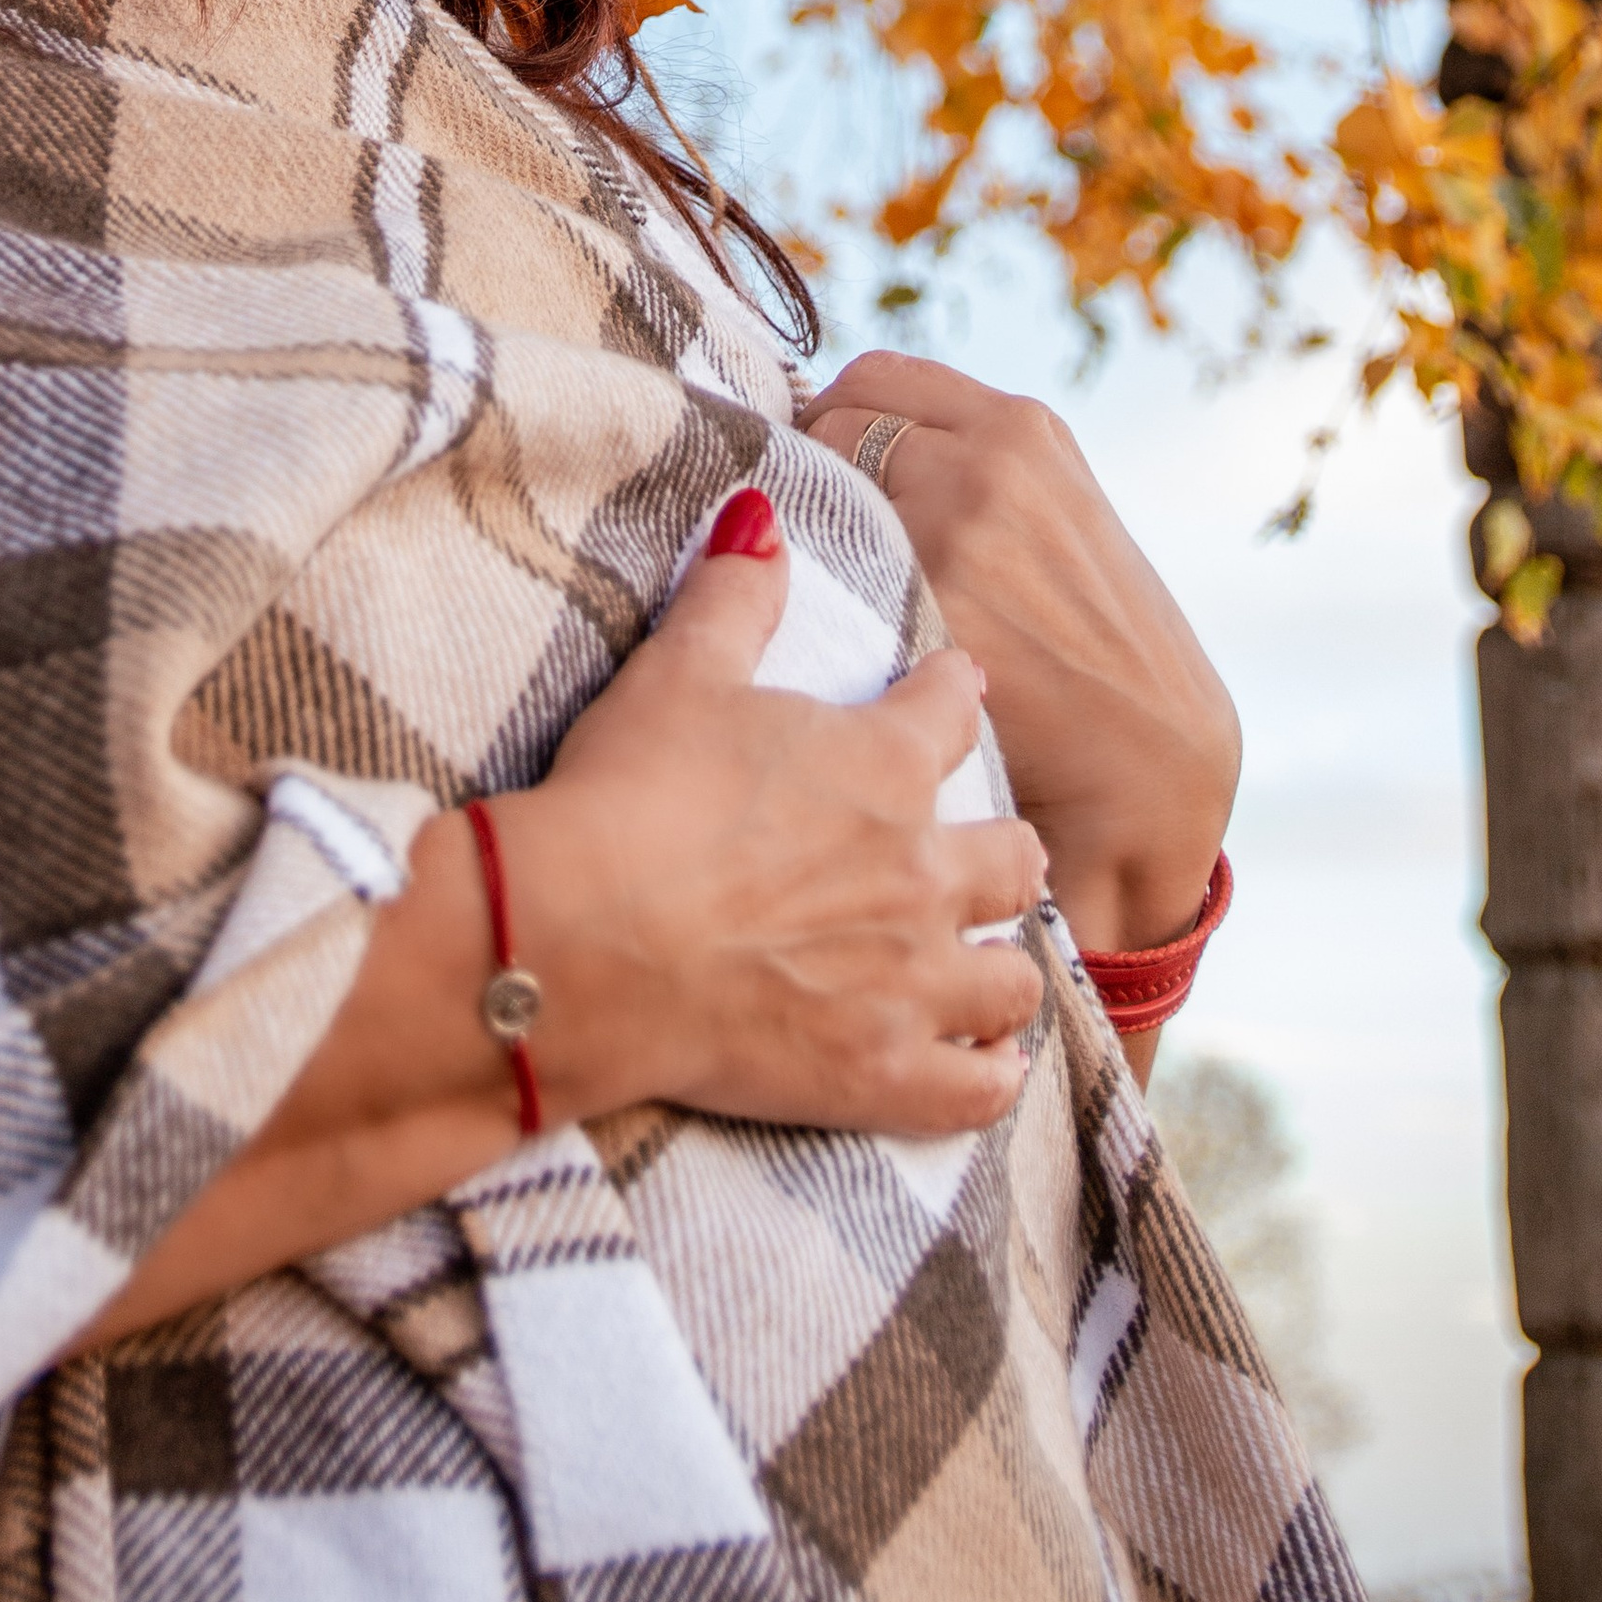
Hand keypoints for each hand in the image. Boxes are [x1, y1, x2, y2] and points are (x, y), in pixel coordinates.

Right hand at [502, 490, 1048, 1139]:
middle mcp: (920, 870)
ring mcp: (911, 980)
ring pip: (1012, 977)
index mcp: (880, 765)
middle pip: (1013, 855)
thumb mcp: (680, 673)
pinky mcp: (882, 1075)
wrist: (588, 940)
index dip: (953, 692)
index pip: (951, 710)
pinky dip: (987, 1075)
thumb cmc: (633, 796)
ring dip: (1003, 966)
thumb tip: (760, 513)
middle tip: (989, 848)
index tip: (956, 686)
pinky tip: (982, 1064)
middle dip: (1006, 847)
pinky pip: (978, 1088)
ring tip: (988, 964)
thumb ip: (734, 594)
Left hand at [806, 352, 1238, 962]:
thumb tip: (848, 429)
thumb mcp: (1058, 514)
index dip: (832, 419)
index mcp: (1024, 427)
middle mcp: (991, 460)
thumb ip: (972, 461)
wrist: (1151, 767)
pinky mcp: (929, 606)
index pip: (872, 378)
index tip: (820, 468)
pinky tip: (825, 633)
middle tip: (814, 538)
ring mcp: (957, 529)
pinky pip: (822, 574)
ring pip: (818, 496)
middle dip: (811, 473)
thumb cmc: (1100, 649)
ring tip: (822, 589)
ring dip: (806, 534)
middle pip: (833, 424)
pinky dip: (806, 596)